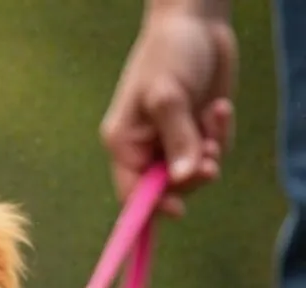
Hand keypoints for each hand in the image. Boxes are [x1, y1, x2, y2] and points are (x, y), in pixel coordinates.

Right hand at [100, 2, 237, 216]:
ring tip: (214, 122)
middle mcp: (145, 148)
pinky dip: (220, 135)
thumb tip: (183, 179)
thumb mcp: (167, 96)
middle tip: (209, 161)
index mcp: (124, 143)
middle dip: (190, 177)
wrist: (196, 20)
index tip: (179, 209)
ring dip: (209, 155)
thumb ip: (176, 138)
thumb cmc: (169, 52)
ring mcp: (171, 142)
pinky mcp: (196, 133)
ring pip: (192, 173)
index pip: (131, 190)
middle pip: (165, 189)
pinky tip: (219, 109)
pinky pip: (211, 153)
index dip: (153, 205)